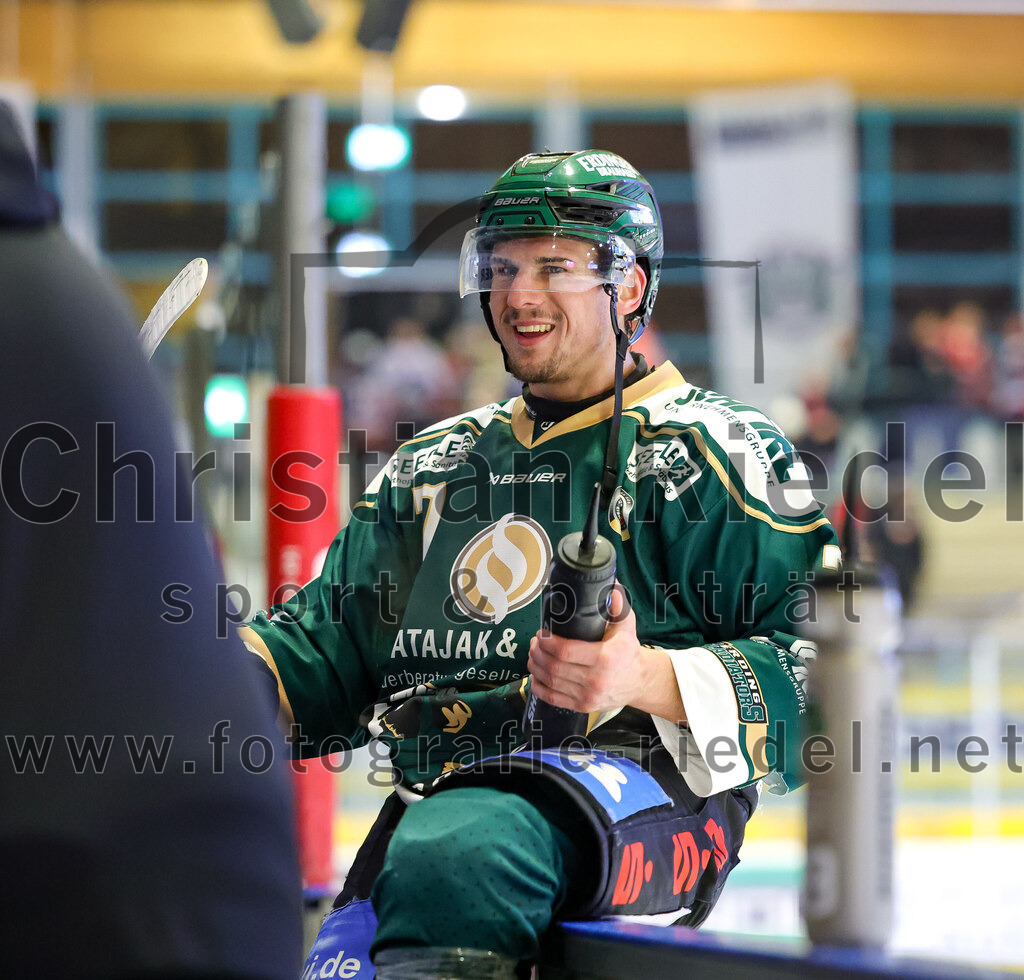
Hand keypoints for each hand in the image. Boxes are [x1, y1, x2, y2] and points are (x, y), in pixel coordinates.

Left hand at [527, 586, 684, 720]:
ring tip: (533, 654)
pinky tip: (535, 676)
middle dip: (538, 652)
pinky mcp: (583, 707)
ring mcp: (588, 696)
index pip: (565, 651)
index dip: (547, 642)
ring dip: (536, 667)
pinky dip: (539, 687)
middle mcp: (595, 680)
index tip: (541, 633)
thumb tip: (611, 584)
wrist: (639, 682)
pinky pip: (553, 699)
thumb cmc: (628, 652)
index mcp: (604, 658)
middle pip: (554, 666)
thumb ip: (617, 605)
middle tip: (534, 642)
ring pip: (551, 682)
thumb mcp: (626, 626)